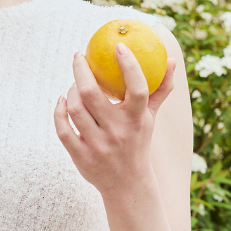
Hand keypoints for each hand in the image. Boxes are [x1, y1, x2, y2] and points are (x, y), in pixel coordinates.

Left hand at [53, 43, 176, 197]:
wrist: (127, 185)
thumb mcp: (150, 118)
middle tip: (79, 56)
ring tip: (74, 83)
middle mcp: (117, 132)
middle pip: (91, 94)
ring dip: (70, 90)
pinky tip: (62, 101)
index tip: (118, 46)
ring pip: (75, 108)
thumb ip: (160, 89)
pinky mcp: (81, 157)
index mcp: (136, 120)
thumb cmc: (138, 142)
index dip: (129, 65)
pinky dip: (59, 111)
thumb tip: (171, 60)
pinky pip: (63, 129)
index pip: (136, 88)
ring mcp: (97, 146)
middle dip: (80, 69)